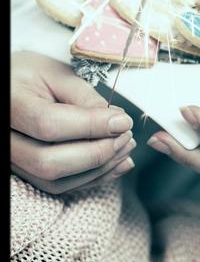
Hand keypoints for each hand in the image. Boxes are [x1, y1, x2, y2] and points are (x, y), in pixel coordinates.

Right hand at [10, 51, 135, 193]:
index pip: (47, 123)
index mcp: (9, 103)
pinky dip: (93, 178)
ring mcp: (13, 160)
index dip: (90, 126)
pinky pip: (59, 186)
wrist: (12, 87)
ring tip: (126, 147)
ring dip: (99, 169)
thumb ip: (85, 98)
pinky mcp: (28, 173)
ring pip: (55, 181)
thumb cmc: (33, 75)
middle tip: (126, 136)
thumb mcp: (59, 74)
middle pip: (49, 161)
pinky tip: (117, 163)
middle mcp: (4, 139)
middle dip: (96, 153)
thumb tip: (116, 123)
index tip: (122, 121)